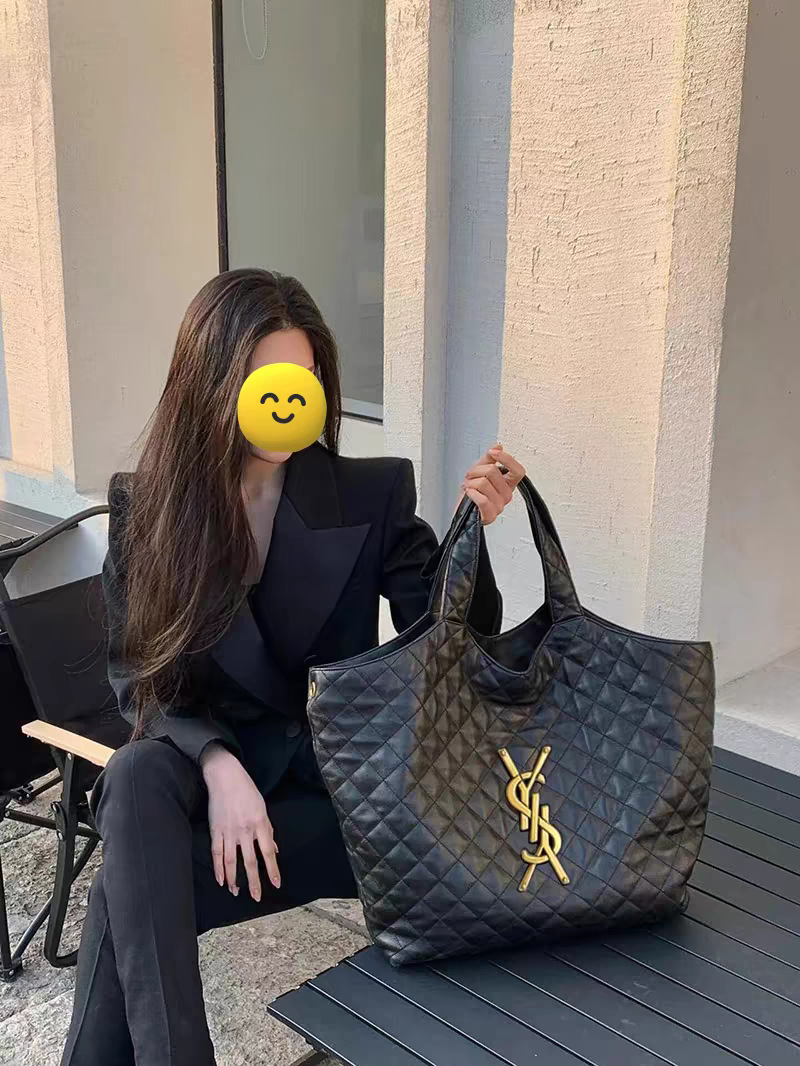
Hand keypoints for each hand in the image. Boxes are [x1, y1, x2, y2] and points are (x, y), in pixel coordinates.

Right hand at [199, 743, 279, 900]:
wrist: (225, 776)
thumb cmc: (246, 790)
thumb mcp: (262, 808)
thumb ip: (268, 830)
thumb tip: (274, 850)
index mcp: (260, 823)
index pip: (268, 852)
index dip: (273, 869)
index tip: (276, 884)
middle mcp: (245, 830)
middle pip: (250, 861)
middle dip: (254, 881)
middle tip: (256, 897)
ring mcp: (229, 831)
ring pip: (231, 861)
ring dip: (234, 879)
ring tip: (236, 892)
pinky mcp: (215, 830)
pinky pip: (216, 853)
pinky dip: (218, 868)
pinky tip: (220, 880)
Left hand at [458, 444, 524, 524]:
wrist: (463, 510)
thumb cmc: (472, 492)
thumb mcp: (479, 470)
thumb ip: (489, 458)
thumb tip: (498, 446)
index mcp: (508, 483)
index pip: (518, 471)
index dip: (506, 459)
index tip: (493, 452)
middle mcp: (506, 494)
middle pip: (493, 472)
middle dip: (476, 470)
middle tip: (470, 476)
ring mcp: (499, 506)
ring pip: (483, 483)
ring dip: (470, 483)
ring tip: (469, 487)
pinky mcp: (490, 515)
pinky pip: (482, 499)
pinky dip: (471, 493)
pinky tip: (469, 493)